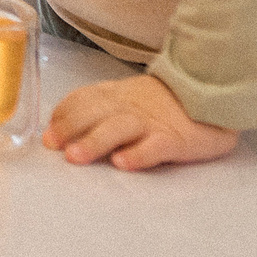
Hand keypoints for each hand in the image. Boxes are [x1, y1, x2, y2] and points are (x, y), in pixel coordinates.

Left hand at [44, 73, 238, 170]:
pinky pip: (155, 146)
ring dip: (94, 142)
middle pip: (95, 112)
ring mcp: (152, 121)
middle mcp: (128, 106)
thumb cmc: (160, 102)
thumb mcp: (125, 97)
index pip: (82, 99)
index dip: (63, 116)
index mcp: (114, 95)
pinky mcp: (176, 139)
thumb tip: (59, 129)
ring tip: (76, 157)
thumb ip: (97, 108)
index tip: (47, 134)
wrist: (210, 94)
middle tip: (54, 147)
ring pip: (119, 128)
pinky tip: (123, 163)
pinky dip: (138, 154)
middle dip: (71, 128)